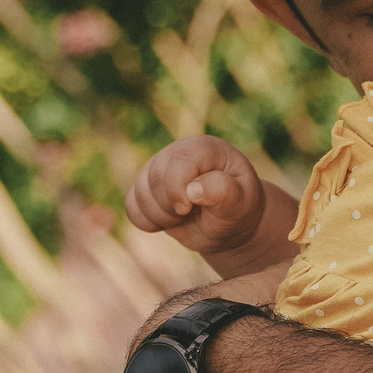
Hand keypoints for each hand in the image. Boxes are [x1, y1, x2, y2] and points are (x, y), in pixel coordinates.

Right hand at [125, 137, 267, 256]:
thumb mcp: (241, 202)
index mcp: (202, 148)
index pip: (176, 163)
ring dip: (161, 216)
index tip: (188, 209)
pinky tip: (168, 222)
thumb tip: (193, 190)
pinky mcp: (146, 190)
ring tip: (185, 216)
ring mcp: (157, 170)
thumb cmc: (239, 208)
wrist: (228, 224)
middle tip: (193, 214)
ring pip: (139, 194)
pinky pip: (131, 207)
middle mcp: (176, 153)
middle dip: (171, 207)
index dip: (176, 190)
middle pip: (153, 180)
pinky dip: (146, 221)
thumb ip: (223, 192)